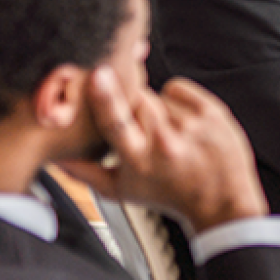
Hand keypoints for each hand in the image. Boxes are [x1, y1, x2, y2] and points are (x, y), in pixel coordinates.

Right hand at [58, 66, 268, 233]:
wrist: (222, 204)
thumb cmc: (171, 197)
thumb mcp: (124, 191)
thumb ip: (86, 173)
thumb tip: (56, 158)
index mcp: (139, 159)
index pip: (117, 121)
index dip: (105, 96)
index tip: (99, 75)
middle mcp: (166, 141)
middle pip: (136, 101)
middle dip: (136, 111)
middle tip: (149, 133)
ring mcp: (192, 126)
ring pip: (157, 95)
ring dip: (160, 110)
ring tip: (172, 135)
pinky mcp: (213, 114)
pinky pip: (179, 88)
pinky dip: (178, 99)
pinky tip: (185, 122)